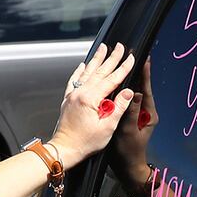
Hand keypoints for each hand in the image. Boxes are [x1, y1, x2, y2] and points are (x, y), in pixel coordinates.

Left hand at [50, 43, 138, 168]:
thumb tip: (128, 92)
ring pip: (87, 72)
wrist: (64, 149)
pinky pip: (74, 80)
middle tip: (120, 47)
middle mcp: (80, 93)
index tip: (131, 58)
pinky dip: (80, 71)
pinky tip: (83, 65)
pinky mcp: (68, 100)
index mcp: (90, 99)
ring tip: (103, 48)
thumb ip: (118, 107)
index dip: (123, 68)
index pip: (112, 79)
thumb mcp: (108, 127)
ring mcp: (73, 95)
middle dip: (112, 58)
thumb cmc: (85, 143)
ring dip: (97, 59)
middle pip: (100, 71)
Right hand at [114, 59, 159, 180]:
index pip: (147, 89)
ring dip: (129, 79)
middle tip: (131, 54)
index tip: (144, 57)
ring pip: (133, 93)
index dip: (145, 73)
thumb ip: (132, 112)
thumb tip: (136, 92)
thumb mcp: (128, 132)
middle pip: (141, 87)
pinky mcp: (130, 117)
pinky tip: (114, 82)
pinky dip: (122, 90)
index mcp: (149, 114)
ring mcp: (138, 114)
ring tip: (123, 63)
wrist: (126, 167)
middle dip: (136, 72)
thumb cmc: (128, 152)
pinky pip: (127, 100)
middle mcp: (145, 112)